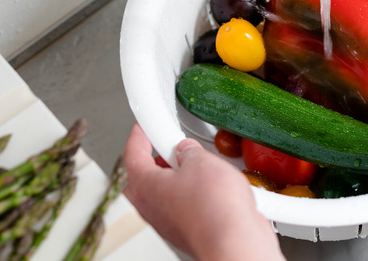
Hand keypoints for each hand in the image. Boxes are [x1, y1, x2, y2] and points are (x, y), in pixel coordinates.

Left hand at [123, 124, 283, 260]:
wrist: (234, 241)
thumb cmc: (212, 209)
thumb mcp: (201, 161)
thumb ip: (189, 151)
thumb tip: (187, 149)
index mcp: (146, 186)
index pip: (133, 155)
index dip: (138, 136)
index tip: (143, 127)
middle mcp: (153, 208)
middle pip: (144, 179)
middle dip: (156, 161)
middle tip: (169, 147)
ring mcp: (171, 222)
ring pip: (166, 194)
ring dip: (179, 178)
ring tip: (198, 164)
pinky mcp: (191, 230)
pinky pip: (187, 207)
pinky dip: (195, 194)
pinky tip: (214, 186)